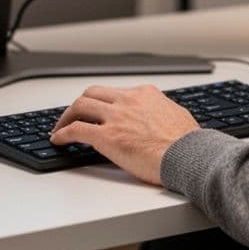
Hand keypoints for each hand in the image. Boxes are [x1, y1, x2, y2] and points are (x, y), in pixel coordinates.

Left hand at [49, 85, 200, 184]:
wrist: (190, 156)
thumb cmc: (189, 144)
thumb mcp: (177, 116)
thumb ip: (162, 113)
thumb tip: (160, 118)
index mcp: (146, 94)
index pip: (116, 93)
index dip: (103, 103)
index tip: (97, 112)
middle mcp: (129, 100)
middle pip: (93, 93)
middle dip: (80, 105)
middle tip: (73, 116)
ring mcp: (117, 117)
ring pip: (80, 105)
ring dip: (66, 116)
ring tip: (60, 128)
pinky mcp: (108, 137)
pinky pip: (76, 129)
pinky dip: (63, 133)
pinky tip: (58, 140)